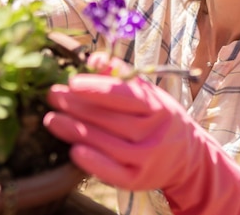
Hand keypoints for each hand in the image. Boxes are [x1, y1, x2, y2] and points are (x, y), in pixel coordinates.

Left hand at [43, 63, 239, 214]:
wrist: (188, 157)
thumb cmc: (159, 118)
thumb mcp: (149, 94)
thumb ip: (122, 75)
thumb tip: (95, 58)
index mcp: (159, 107)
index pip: (125, 96)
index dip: (97, 88)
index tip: (71, 82)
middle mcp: (156, 133)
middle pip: (112, 119)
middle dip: (78, 107)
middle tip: (53, 96)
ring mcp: (148, 159)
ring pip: (108, 144)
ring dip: (76, 131)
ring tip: (52, 119)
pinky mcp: (139, 180)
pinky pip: (113, 173)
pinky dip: (93, 162)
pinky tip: (73, 150)